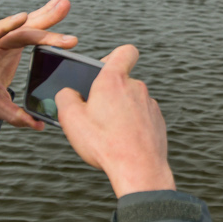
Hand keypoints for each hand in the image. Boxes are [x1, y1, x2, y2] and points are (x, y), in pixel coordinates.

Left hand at [0, 0, 75, 127]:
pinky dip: (45, 17)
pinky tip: (59, 5)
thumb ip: (15, 117)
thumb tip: (40, 125)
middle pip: (18, 30)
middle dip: (42, 25)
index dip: (5, 26)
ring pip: (26, 24)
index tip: (22, 17)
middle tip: (63, 20)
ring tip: (65, 0)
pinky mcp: (12, 43)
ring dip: (46, 13)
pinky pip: (30, 28)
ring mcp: (3, 42)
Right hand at [54, 44, 175, 197]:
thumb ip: (65, 98)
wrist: (139, 169)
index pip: (124, 52)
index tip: (103, 69)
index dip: (114, 56)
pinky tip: (122, 141)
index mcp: (114, 80)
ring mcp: (150, 105)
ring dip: (120, 111)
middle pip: (121, 81)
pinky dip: (132, 124)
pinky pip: (141, 116)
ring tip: (107, 132)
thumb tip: (68, 94)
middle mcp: (136, 88)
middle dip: (108, 94)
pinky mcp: (157, 121)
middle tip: (94, 113)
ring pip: (131, 101)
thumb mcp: (71, 119)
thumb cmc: (105, 143)